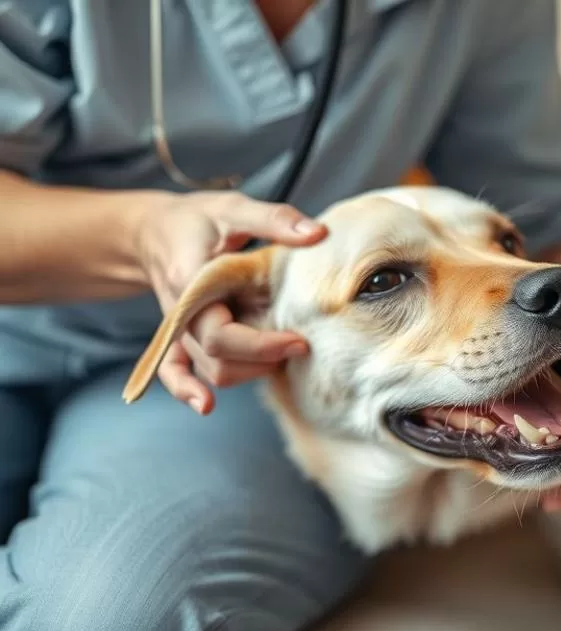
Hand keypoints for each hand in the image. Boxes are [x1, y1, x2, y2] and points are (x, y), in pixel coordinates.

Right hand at [136, 191, 327, 413]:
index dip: (262, 345)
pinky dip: (187, 391)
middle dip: (263, 359)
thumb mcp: (234, 208)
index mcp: (191, 284)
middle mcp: (180, 315)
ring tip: (283, 353)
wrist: (154, 230)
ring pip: (210, 371)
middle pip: (217, 358)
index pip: (220, 334)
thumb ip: (274, 220)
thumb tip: (318, 234)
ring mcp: (177, 332)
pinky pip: (174, 373)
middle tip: (303, 345)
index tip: (300, 341)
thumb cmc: (197, 219)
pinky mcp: (178, 340)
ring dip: (249, 371)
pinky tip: (206, 406)